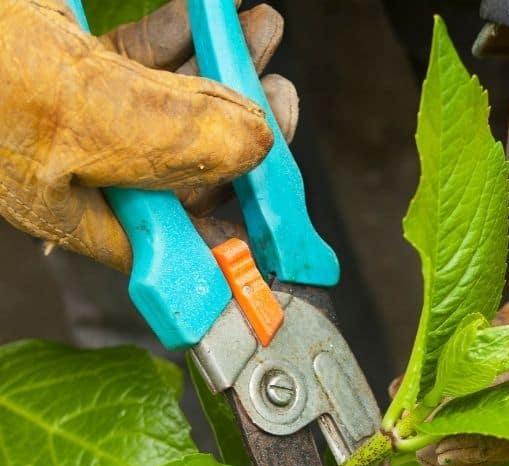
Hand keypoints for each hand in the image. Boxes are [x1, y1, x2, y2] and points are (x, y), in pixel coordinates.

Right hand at [0, 0, 297, 271]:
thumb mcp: (63, 104)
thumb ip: (160, 136)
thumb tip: (254, 145)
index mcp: (69, 204)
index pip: (173, 241)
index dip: (234, 234)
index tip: (288, 216)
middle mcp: (77, 165)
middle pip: (186, 167)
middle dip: (243, 132)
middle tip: (279, 97)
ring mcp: (76, 110)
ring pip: (172, 104)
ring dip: (225, 69)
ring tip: (261, 34)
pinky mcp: (69, 59)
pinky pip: (141, 57)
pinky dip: (182, 33)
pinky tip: (209, 11)